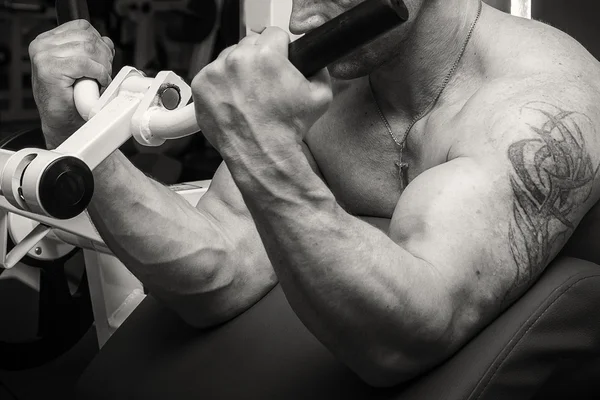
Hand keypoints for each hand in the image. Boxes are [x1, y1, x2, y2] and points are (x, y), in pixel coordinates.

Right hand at [29, 20, 114, 147]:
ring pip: (88, 49)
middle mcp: (43, 46)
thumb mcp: (83, 69)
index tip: (105, 60)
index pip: (82, 27)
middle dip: (104, 56)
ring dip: (102, 66)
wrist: (65, 124)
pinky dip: (98, 73)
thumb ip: (92, 52)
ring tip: (100, 80)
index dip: (100, 42)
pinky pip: (85, 64)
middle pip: (88, 38)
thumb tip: (107, 43)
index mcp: (48, 41)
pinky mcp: (50, 70)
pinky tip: (99, 82)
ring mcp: (44, 57)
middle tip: (105, 73)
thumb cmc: (72, 100)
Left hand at [191, 27, 332, 163]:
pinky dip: (221, 84)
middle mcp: (237, 59)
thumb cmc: (288, 128)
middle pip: (250, 43)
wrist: (262, 154)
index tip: (280, 61)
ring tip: (249, 94)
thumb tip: (314, 59)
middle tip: (265, 83)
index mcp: (266, 54)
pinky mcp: (201, 86)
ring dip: (238, 69)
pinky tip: (235, 101)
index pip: (274, 34)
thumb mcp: (321, 95)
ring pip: (229, 57)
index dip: (281, 49)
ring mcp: (215, 72)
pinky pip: (212, 74)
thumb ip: (320, 69)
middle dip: (259, 58)